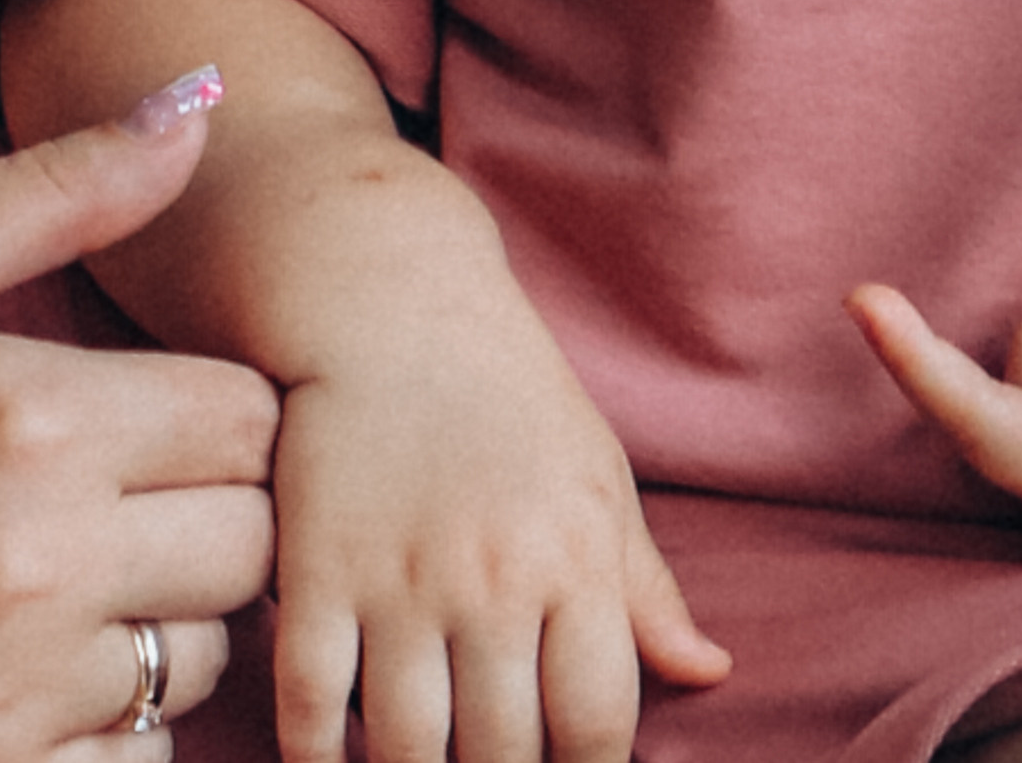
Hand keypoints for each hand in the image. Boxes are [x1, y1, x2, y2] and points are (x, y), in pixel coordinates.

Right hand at [0, 110, 278, 760]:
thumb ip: (56, 189)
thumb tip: (200, 97)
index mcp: (25, 416)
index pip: (251, 415)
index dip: (213, 403)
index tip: (150, 402)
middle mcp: (32, 567)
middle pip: (253, 543)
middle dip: (207, 506)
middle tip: (120, 485)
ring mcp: (2, 703)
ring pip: (200, 660)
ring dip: (159, 617)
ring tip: (61, 572)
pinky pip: (129, 762)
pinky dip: (101, 724)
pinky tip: (20, 668)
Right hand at [267, 298, 727, 762]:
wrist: (390, 303)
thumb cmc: (510, 396)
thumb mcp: (595, 475)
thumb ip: (646, 587)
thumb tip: (711, 674)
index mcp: (573, 555)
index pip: (597, 727)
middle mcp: (490, 577)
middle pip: (503, 757)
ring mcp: (397, 579)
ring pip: (407, 753)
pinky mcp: (315, 571)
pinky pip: (309, 709)